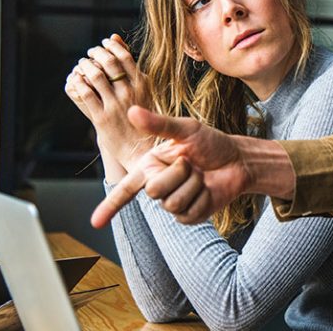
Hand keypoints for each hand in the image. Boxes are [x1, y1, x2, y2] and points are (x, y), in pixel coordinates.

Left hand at [64, 34, 153, 172]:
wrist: (141, 149)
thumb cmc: (143, 117)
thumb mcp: (143, 89)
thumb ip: (130, 66)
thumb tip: (115, 38)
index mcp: (143, 85)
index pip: (124, 56)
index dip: (111, 46)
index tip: (104, 43)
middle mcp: (130, 93)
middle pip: (109, 63)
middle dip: (96, 53)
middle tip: (90, 52)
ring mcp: (115, 105)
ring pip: (95, 76)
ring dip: (85, 66)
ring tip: (82, 64)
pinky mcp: (102, 118)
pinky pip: (86, 94)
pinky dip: (78, 82)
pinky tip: (77, 79)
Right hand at [90, 106, 251, 227]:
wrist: (238, 160)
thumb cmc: (211, 143)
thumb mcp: (187, 129)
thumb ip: (159, 124)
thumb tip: (131, 111)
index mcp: (150, 166)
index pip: (125, 189)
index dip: (109, 206)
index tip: (94, 223)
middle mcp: (158, 185)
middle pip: (154, 191)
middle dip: (178, 173)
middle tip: (191, 163)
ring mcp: (174, 203)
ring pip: (173, 203)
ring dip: (193, 185)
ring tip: (201, 174)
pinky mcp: (190, 216)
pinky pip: (189, 213)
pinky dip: (202, 198)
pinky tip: (208, 189)